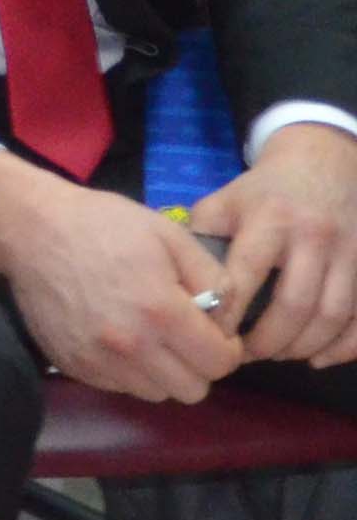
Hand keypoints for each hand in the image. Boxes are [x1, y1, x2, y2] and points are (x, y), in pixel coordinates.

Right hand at [0, 153, 247, 399]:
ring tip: (150, 338)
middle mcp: (132, 346)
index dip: (226, 347)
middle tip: (184, 336)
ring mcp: (99, 360)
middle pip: (193, 389)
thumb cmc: (104, 224)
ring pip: (158, 394)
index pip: (221, 362)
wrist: (30, 228)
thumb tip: (228, 318)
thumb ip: (214, 278)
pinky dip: (130, 371)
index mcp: (161, 311)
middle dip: (198, 364)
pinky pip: (121, 387)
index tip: (212, 329)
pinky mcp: (74, 366)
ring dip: (163, 372)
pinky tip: (120, 338)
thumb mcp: (169, 234)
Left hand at [194, 122, 356, 369]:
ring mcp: (349, 255)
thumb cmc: (267, 190)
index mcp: (270, 219)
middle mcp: (314, 238)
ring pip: (331, 317)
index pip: (247, 273)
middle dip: (268, 340)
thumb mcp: (227, 199)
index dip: (229, 311)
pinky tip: (316, 358)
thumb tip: (180, 280)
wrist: (324, 161)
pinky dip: (343, 347)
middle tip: (245, 354)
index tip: (213, 335)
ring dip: (301, 346)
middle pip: (294, 305)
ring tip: (275, 355)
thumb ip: (203, 234)